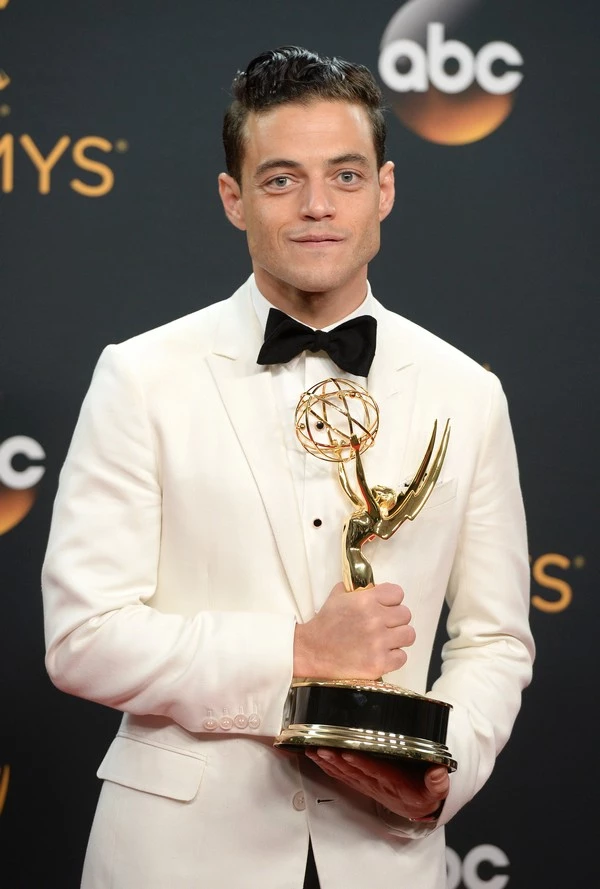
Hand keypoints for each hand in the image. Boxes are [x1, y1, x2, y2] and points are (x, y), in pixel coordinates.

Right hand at [293, 581, 414, 678]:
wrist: (312, 651)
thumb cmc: (325, 623)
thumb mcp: (338, 596)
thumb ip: (358, 590)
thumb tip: (375, 588)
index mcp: (366, 600)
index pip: (397, 593)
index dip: (392, 600)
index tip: (385, 607)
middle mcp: (375, 619)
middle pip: (406, 614)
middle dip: (395, 619)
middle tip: (383, 625)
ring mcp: (379, 643)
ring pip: (409, 635)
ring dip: (398, 637)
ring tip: (386, 640)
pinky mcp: (379, 663)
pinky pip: (402, 657)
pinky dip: (394, 656)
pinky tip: (381, 654)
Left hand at [305, 749, 448, 820]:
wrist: (417, 808)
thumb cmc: (424, 793)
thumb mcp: (436, 790)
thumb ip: (438, 782)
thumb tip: (438, 773)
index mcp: (394, 782)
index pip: (375, 771)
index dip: (361, 763)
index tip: (348, 753)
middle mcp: (376, 783)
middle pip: (354, 771)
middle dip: (336, 760)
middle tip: (321, 748)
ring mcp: (366, 783)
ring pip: (344, 773)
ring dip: (328, 763)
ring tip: (313, 750)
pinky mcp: (360, 782)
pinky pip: (341, 775)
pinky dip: (327, 767)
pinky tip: (316, 757)